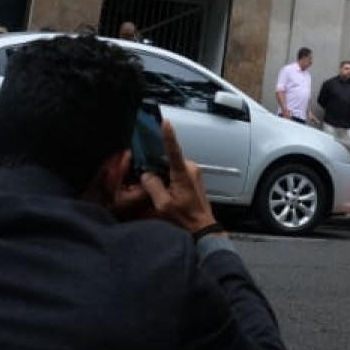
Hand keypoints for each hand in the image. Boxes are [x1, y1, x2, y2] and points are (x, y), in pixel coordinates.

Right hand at [138, 119, 216, 233]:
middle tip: (147, 179)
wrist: (202, 227)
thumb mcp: (163, 204)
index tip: (165, 122)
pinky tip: (165, 192)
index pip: (173, 150)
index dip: (168, 136)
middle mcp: (190, 168)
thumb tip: (146, 175)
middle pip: (168, 160)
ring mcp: (193, 173)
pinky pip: (176, 173)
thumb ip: (153, 186)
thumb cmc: (185, 217)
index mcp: (183, 173)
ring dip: (163, 174)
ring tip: (159, 191)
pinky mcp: (193, 179)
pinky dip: (168, 178)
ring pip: (171, 167)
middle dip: (157, 166)